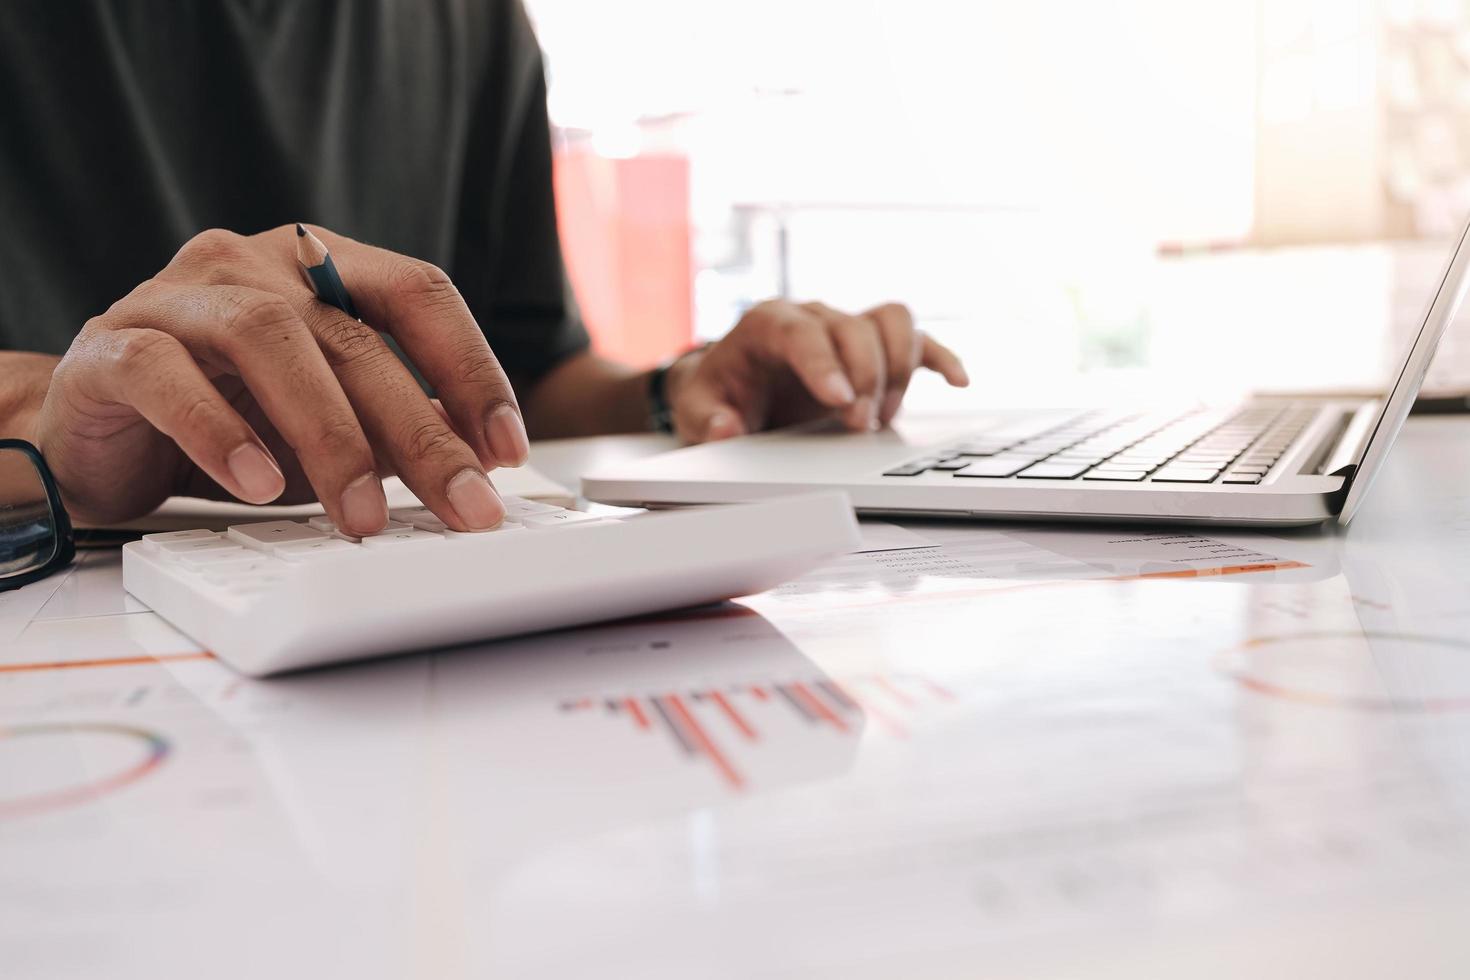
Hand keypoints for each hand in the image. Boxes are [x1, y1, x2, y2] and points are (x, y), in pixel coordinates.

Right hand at [34, 225, 527, 532]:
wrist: (96, 428)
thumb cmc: (227, 416)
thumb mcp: (328, 424)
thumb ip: (394, 429)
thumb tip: (476, 466)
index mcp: (320, 266)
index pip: (418, 293)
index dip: (472, 369)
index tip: (506, 448)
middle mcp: (254, 265)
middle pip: (355, 337)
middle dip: (422, 432)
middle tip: (464, 504)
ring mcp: (180, 298)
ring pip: (270, 342)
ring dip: (330, 436)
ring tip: (363, 513)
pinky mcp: (114, 346)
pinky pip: (169, 377)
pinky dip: (221, 433)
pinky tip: (258, 486)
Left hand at [663, 300, 967, 441]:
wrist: (732, 386)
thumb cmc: (717, 394)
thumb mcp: (695, 412)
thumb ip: (706, 420)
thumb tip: (725, 428)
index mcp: (767, 323)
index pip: (802, 331)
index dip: (824, 362)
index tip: (839, 399)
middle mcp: (813, 316)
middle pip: (854, 328)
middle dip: (863, 378)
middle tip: (856, 425)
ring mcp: (846, 328)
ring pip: (892, 323)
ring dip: (896, 370)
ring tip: (879, 418)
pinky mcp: (872, 348)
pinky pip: (915, 340)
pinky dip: (938, 358)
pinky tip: (958, 382)